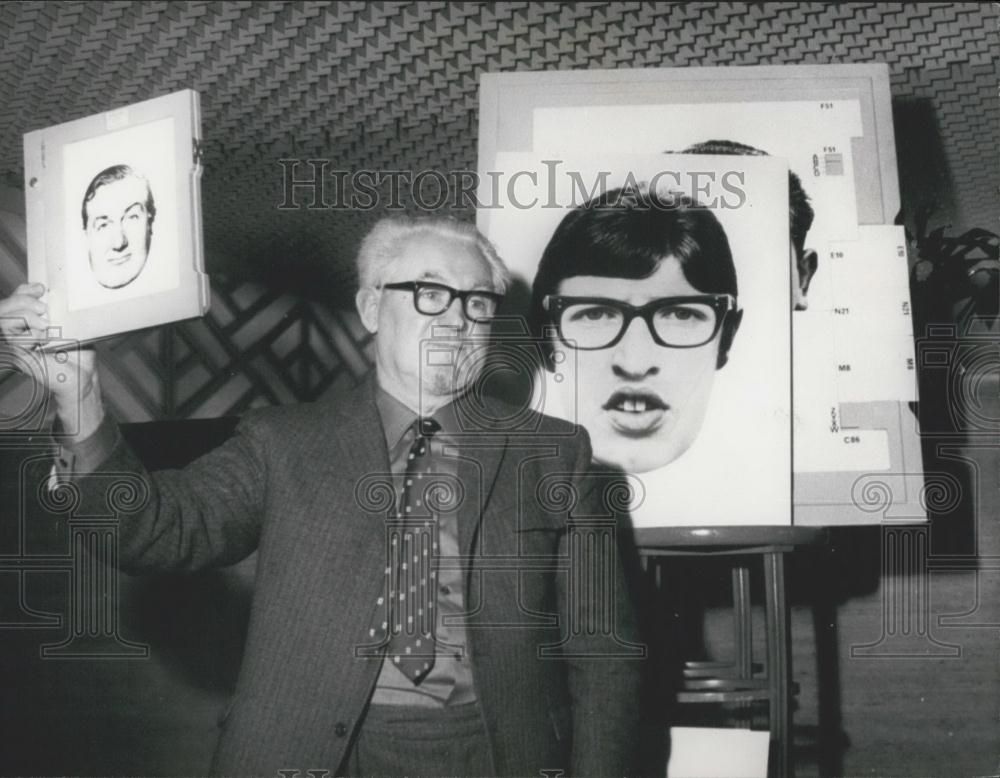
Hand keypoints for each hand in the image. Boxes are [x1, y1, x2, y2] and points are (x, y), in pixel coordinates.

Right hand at [0, 283, 102, 437]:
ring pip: (4, 320)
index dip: (25, 290)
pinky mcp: (19, 356)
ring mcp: (17, 343)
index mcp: (31, 320)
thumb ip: (65, 310)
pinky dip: (29, 332)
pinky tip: (44, 337)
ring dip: (24, 315)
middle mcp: (20, 331)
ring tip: (45, 323)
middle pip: (4, 308)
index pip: (18, 298)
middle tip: (43, 307)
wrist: (83, 377)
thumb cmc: (80, 353)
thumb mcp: (74, 325)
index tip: (41, 288)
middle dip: (22, 300)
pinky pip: (14, 338)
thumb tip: (66, 292)